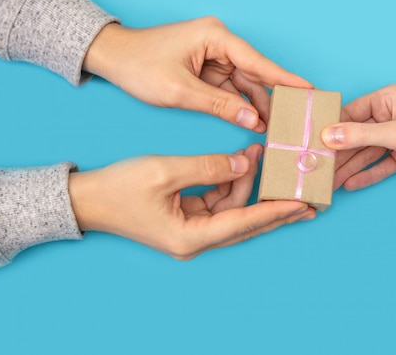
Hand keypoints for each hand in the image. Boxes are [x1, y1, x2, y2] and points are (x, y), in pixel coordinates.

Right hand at [68, 144, 314, 259]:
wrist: (88, 199)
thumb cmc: (120, 188)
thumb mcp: (166, 170)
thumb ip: (209, 166)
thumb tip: (244, 163)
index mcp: (190, 237)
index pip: (243, 223)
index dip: (274, 211)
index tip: (301, 204)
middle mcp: (196, 240)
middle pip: (246, 223)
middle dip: (276, 209)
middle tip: (308, 199)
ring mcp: (193, 230)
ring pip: (235, 209)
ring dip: (249, 184)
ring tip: (264, 155)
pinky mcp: (189, 218)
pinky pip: (220, 202)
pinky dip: (232, 183)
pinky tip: (243, 162)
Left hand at [83, 17, 311, 131]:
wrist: (112, 58)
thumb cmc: (140, 66)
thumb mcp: (180, 91)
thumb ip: (219, 106)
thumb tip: (253, 119)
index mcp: (215, 37)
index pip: (258, 61)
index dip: (285, 79)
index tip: (309, 90)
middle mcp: (219, 44)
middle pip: (255, 74)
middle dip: (272, 98)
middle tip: (294, 119)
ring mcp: (214, 56)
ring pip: (245, 84)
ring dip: (257, 106)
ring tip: (275, 128)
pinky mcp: (208, 69)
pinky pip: (231, 89)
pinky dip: (240, 106)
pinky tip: (253, 122)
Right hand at [320, 84, 395, 189]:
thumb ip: (361, 136)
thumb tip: (328, 136)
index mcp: (387, 100)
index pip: (351, 113)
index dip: (331, 128)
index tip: (311, 142)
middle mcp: (389, 116)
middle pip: (356, 135)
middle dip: (338, 152)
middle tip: (318, 166)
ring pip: (365, 152)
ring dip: (349, 167)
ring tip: (330, 182)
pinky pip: (378, 165)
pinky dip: (366, 174)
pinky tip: (349, 184)